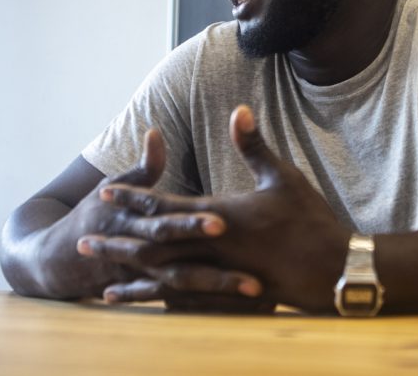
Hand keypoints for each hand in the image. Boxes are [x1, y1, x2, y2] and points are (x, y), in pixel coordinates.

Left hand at [107, 106, 351, 312]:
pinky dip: (160, 303)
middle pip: (152, 246)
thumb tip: (237, 109)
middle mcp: (211, 248)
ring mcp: (219, 275)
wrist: (334, 269)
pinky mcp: (229, 296)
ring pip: (163, 279)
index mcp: (219, 215)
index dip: (133, 198)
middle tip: (84, 241)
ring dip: (131, 278)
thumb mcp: (283, 176)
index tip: (103, 193)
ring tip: (102, 283)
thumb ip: (253, 145)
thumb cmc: (311, 220)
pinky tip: (146, 307)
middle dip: (117, 242)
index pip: (164, 206)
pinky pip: (184, 302)